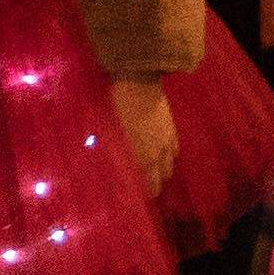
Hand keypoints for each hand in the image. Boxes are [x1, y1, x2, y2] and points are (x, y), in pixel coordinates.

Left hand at [104, 73, 173, 212]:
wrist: (138, 78)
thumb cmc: (116, 102)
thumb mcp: (109, 127)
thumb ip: (111, 147)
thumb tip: (99, 160)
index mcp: (141, 155)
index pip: (148, 185)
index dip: (144, 192)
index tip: (134, 196)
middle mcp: (157, 152)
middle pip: (160, 179)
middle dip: (153, 184)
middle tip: (142, 185)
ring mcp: (166, 140)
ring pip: (169, 165)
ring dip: (162, 170)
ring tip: (151, 170)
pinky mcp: (171, 128)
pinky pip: (174, 150)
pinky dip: (168, 156)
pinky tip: (161, 153)